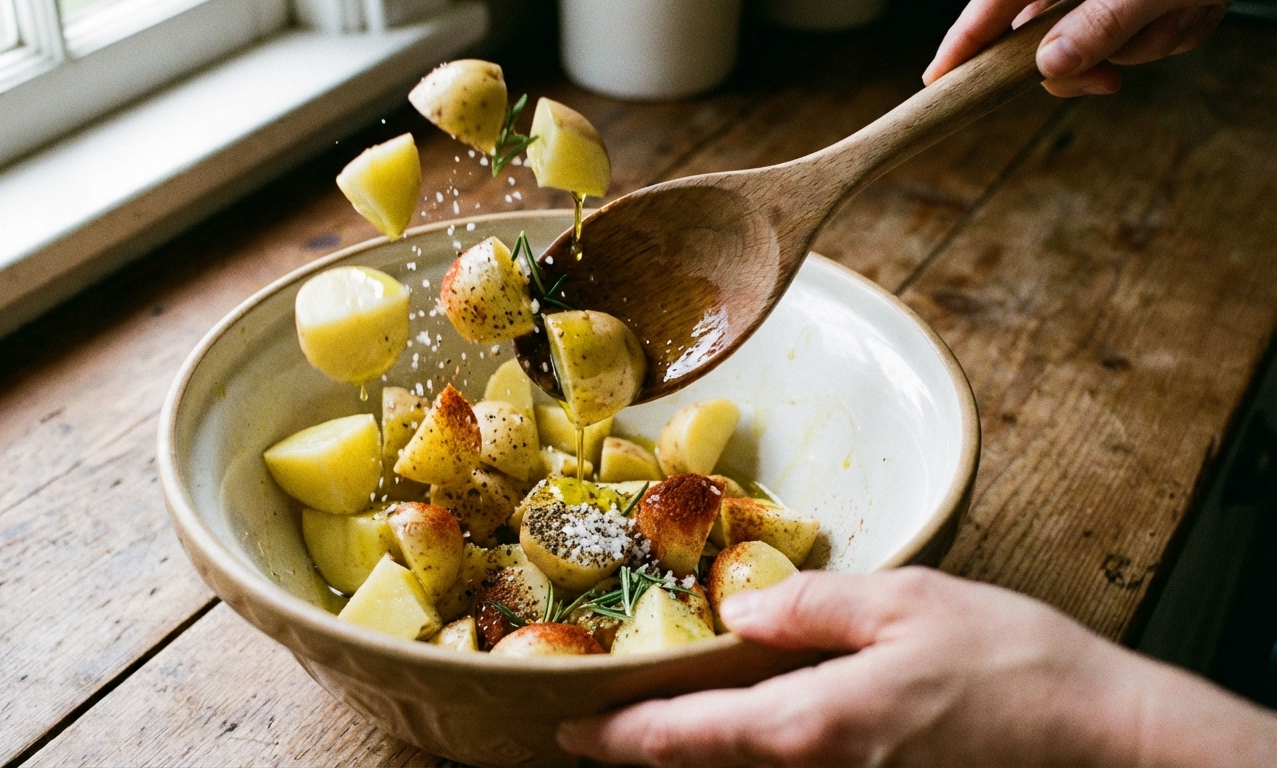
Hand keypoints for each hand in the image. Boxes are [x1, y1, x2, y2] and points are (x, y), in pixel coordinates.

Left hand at [557, 567, 1276, 766]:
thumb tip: (739, 611)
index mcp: (813, 728)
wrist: (1104, 740)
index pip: (685, 739)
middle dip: (644, 748)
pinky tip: (741, 721)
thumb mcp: (907, 605)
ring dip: (694, 751)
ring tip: (649, 720)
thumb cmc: (1013, 666)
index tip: (566, 732)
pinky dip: (750, 747)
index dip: (618, 736)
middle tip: (590, 725)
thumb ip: (813, 608)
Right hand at [924, 0, 1229, 96]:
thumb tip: (1051, 66)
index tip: (938, 81)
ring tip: (1184, 8)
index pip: (991, 7)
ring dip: (1145, 43)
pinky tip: (1194, 7)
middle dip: (1084, 63)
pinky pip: (1140, 40)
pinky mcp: (1137, 4)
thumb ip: (1100, 24)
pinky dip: (1171, 32)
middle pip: (1041, 40)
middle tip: (1108, 82)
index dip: (962, 45)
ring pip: (1099, 46)